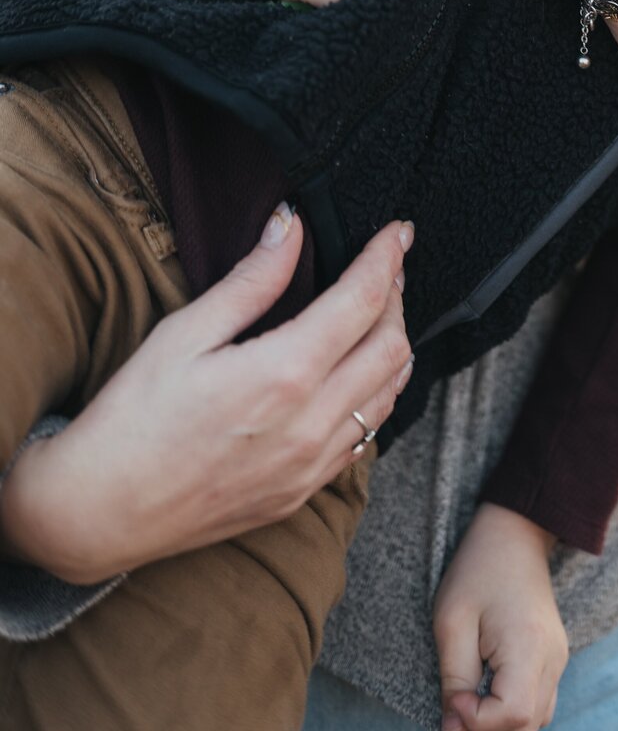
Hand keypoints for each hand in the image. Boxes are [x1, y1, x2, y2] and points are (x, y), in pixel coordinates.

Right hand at [0, 210, 414, 585]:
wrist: (100, 512)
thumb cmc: (132, 417)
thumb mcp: (184, 333)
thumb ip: (251, 280)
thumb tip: (291, 225)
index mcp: (282, 374)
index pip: (363, 301)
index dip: (387, 258)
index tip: (398, 231)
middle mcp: (310, 424)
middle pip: (392, 347)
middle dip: (397, 298)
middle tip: (387, 267)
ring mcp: (310, 466)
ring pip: (389, 396)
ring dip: (393, 347)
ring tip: (378, 313)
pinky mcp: (302, 493)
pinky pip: (364, 438)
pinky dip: (376, 396)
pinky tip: (355, 375)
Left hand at [434, 503, 567, 730]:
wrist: (514, 534)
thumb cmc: (479, 570)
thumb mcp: (452, 622)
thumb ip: (454, 680)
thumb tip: (452, 728)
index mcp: (529, 646)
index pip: (512, 714)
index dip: (476, 721)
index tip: (453, 699)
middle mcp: (553, 659)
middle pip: (527, 725)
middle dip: (487, 727)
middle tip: (457, 705)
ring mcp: (559, 659)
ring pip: (535, 720)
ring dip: (501, 721)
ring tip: (471, 699)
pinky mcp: (555, 658)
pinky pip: (539, 703)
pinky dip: (514, 709)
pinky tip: (490, 691)